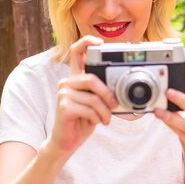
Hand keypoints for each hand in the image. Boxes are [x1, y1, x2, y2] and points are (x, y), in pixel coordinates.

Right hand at [47, 36, 118, 159]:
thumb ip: (103, 92)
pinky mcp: (64, 106)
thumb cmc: (83, 121)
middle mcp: (67, 82)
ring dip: (104, 111)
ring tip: (105, 119)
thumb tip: (121, 89)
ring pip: (93, 97)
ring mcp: (64, 94)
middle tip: (114, 106)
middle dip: (107, 94)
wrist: (67, 141)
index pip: (77, 52)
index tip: (100, 42)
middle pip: (91, 78)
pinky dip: (98, 118)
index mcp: (75, 78)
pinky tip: (96, 122)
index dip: (87, 42)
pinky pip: (89, 109)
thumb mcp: (96, 104)